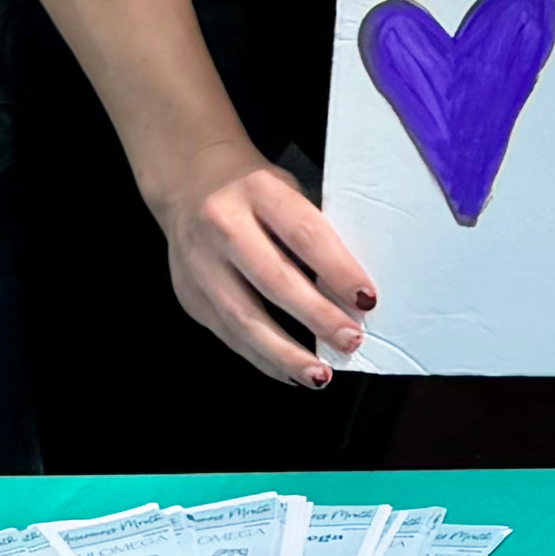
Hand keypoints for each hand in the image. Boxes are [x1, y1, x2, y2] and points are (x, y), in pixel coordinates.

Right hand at [152, 158, 378, 388]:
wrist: (188, 181)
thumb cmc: (254, 191)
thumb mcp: (288, 191)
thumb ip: (313, 234)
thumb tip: (351, 292)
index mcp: (258, 190)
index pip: (304, 234)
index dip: (337, 270)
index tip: (366, 299)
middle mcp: (222, 224)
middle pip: (273, 279)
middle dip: (316, 316)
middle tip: (350, 340)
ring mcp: (198, 262)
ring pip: (243, 317)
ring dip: (285, 352)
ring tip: (320, 374)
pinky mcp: (188, 294)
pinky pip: (227, 333)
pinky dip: (261, 356)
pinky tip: (289, 371)